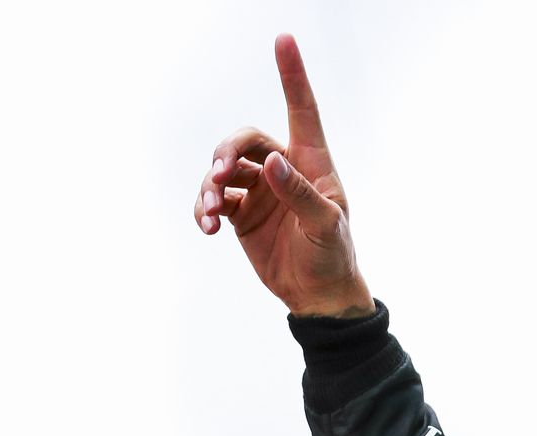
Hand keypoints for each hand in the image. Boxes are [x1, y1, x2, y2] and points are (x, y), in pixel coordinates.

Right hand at [193, 34, 373, 316]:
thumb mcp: (325, 225)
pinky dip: (204, 208)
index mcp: (311, 162)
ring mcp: (259, 191)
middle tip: (218, 175)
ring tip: (211, 209)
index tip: (284, 39)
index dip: (292, 75)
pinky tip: (206, 225)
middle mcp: (282, 169)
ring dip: (210, 185)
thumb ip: (299, 193)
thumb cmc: (332, 255)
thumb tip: (271, 162)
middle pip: (245, 141)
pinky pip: (213, 200)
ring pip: (224, 171)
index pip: (301, 110)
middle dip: (226, 152)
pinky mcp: (241, 214)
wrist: (317, 295)